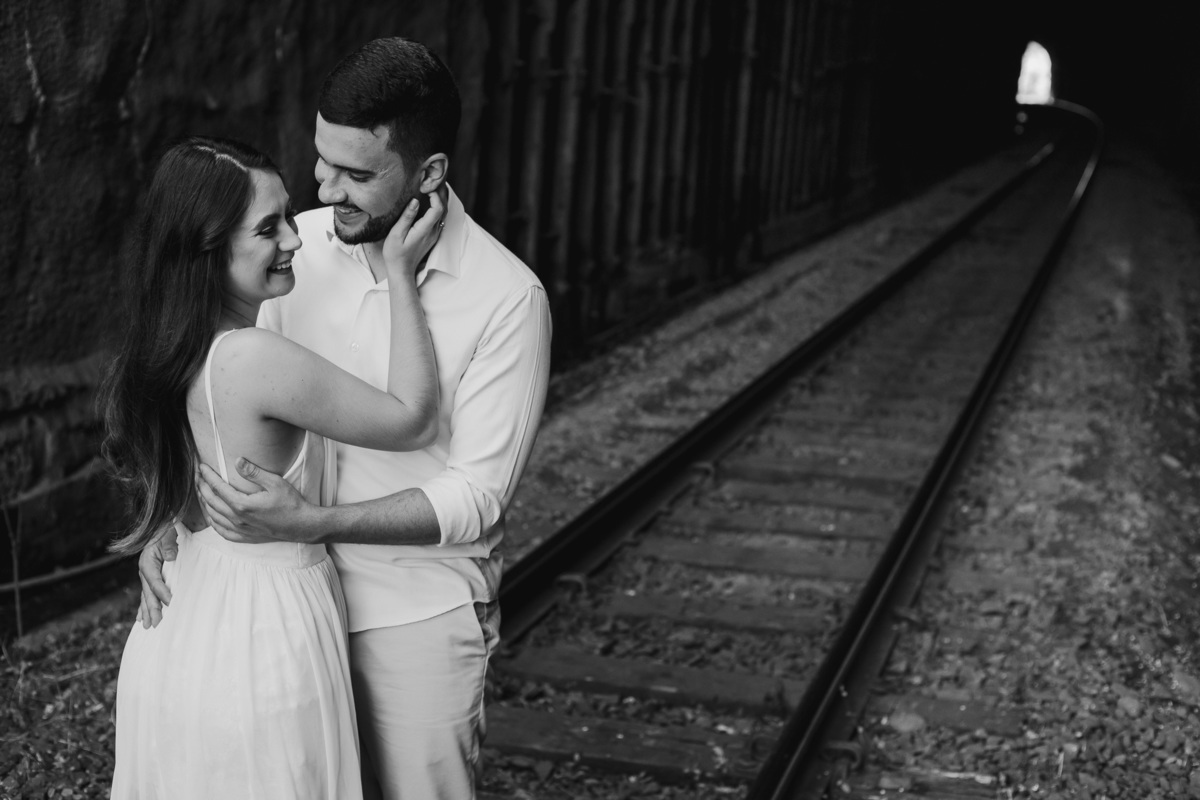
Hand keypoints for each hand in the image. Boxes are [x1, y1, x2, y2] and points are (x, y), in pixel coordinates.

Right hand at [137, 525, 177, 628]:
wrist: (160, 529)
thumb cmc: (166, 532)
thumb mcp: (168, 535)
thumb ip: (169, 545)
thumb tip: (171, 556)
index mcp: (147, 563)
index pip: (155, 582)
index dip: (163, 593)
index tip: (171, 603)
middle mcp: (144, 572)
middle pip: (148, 593)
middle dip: (152, 609)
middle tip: (156, 624)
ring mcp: (145, 576)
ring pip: (146, 597)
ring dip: (147, 612)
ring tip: (147, 626)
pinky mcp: (149, 578)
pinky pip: (146, 594)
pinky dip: (143, 606)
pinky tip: (141, 618)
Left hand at [196, 459, 317, 543]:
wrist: (301, 525)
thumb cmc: (291, 503)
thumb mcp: (275, 483)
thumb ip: (254, 472)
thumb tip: (237, 461)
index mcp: (242, 505)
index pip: (218, 487)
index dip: (208, 476)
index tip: (201, 467)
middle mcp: (237, 519)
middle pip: (212, 501)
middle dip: (202, 487)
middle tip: (198, 476)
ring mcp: (240, 530)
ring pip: (214, 516)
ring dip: (205, 503)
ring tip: (201, 492)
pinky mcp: (245, 537)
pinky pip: (222, 532)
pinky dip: (214, 523)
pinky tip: (212, 516)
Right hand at [382, 189, 446, 278]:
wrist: (401, 270)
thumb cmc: (396, 253)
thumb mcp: (396, 234)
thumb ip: (407, 217)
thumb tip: (416, 201)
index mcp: (425, 230)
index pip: (438, 208)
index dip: (435, 195)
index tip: (426, 187)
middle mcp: (433, 232)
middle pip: (443, 209)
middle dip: (440, 194)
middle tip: (432, 181)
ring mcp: (434, 235)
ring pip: (443, 214)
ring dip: (439, 200)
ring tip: (432, 187)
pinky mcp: (432, 236)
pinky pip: (439, 218)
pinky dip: (437, 207)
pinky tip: (430, 201)